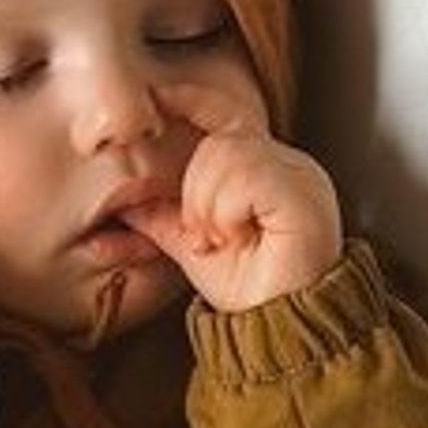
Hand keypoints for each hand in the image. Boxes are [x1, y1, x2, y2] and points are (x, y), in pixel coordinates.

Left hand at [128, 80, 343, 312]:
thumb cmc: (251, 292)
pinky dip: (226, 211)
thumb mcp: (192, 247)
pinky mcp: (303, 193)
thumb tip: (125, 201)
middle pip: (219, 137)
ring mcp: (301, 177)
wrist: (281, 328)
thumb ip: (163, 217)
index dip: (188, 101)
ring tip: (222, 240)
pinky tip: (238, 238)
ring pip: (226, 152)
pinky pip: (244, 176)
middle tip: (203, 236)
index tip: (153, 99)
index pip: (225, 113)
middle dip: (193, 189)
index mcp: (266, 169)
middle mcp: (289, 164)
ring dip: (207, 205)